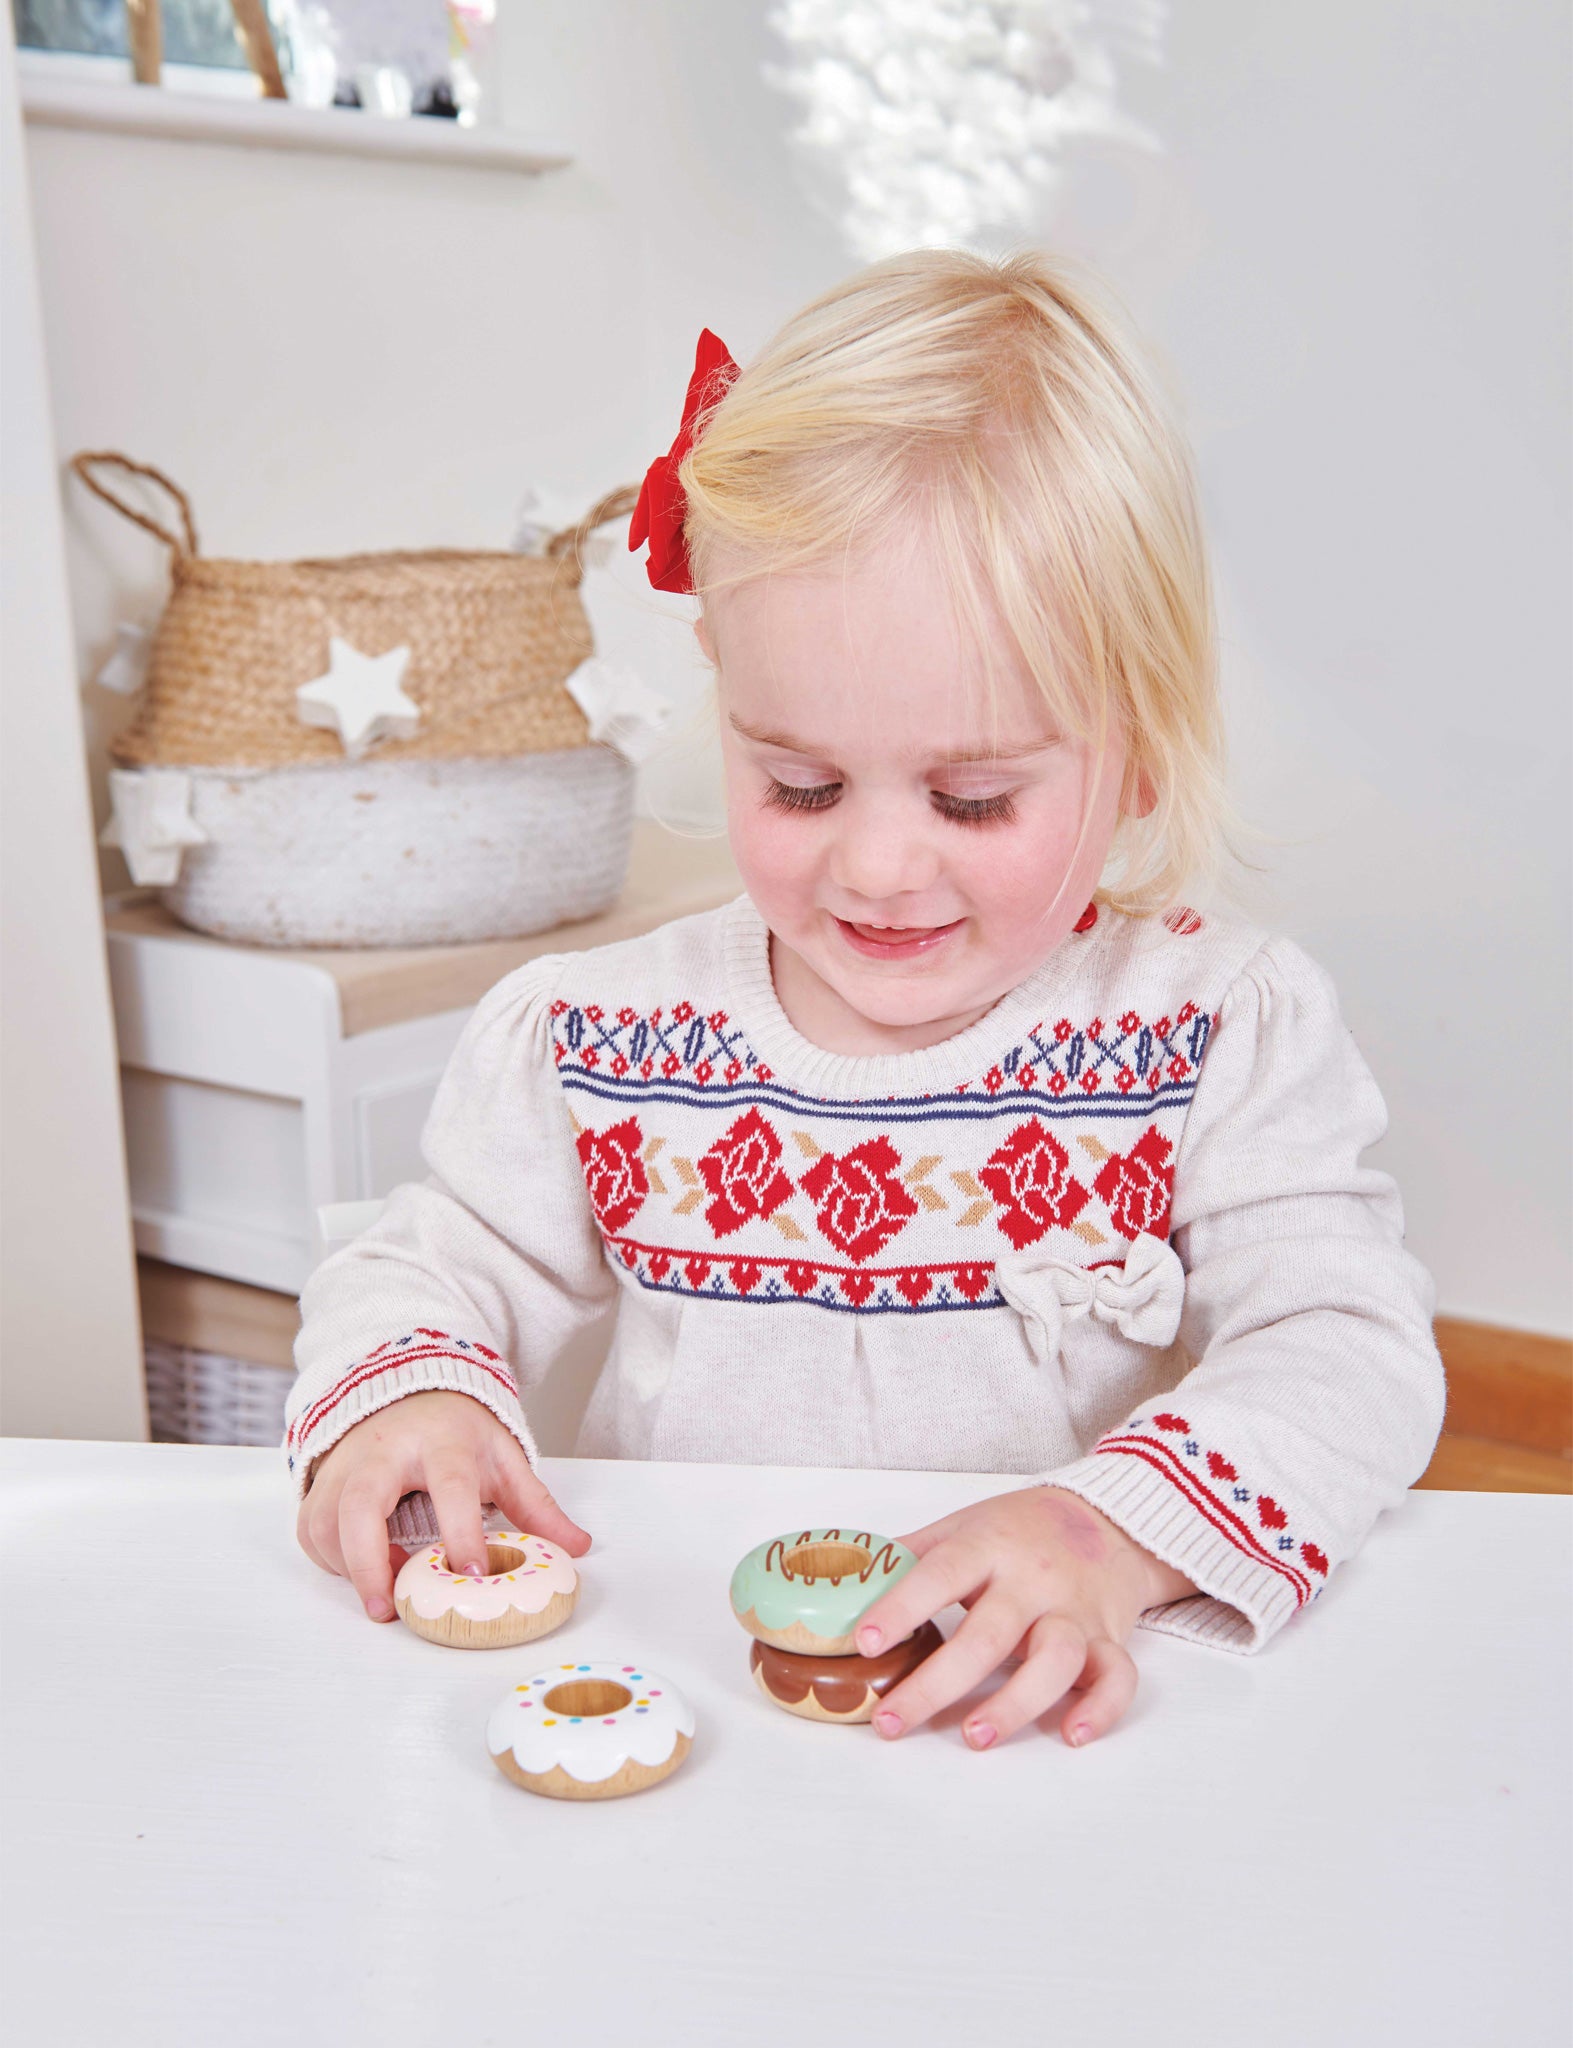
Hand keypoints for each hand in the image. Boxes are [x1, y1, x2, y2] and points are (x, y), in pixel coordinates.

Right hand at [296, 1390, 590, 1623]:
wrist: (409, 1392)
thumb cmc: (457, 1433)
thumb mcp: (502, 1457)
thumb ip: (537, 1505)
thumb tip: (578, 1547)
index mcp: (441, 1440)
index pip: (451, 1484)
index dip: (461, 1531)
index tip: (473, 1576)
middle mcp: (385, 1449)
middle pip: (362, 1502)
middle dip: (368, 1560)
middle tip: (387, 1609)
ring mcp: (346, 1463)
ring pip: (327, 1520)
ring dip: (349, 1564)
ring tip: (385, 1587)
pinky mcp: (321, 1482)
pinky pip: (311, 1529)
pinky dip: (330, 1560)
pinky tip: (361, 1568)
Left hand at [853, 1487, 1194, 1750]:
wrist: (1111, 1520)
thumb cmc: (1022, 1529)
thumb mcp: (965, 1525)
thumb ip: (912, 1554)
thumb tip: (845, 1580)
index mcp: (989, 1546)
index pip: (943, 1573)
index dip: (903, 1606)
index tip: (863, 1641)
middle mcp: (1033, 1579)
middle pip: (989, 1633)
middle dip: (938, 1684)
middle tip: (892, 1721)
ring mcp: (1075, 1610)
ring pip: (1055, 1659)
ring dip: (1016, 1702)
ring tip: (975, 1736)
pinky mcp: (1109, 1639)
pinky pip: (1116, 1678)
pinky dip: (1100, 1708)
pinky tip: (1070, 1734)